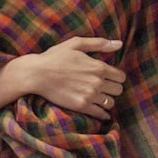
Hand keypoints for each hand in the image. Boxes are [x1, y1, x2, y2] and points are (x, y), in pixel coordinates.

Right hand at [11, 36, 125, 119]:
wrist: (36, 74)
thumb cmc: (55, 56)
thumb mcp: (76, 44)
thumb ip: (99, 43)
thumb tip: (120, 44)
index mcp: (98, 67)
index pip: (121, 77)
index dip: (116, 76)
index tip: (109, 77)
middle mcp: (97, 82)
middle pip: (118, 90)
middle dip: (112, 88)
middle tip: (103, 86)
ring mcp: (90, 96)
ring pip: (110, 102)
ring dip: (106, 99)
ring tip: (98, 96)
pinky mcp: (81, 106)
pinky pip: (101, 113)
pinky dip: (103, 113)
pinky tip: (100, 111)